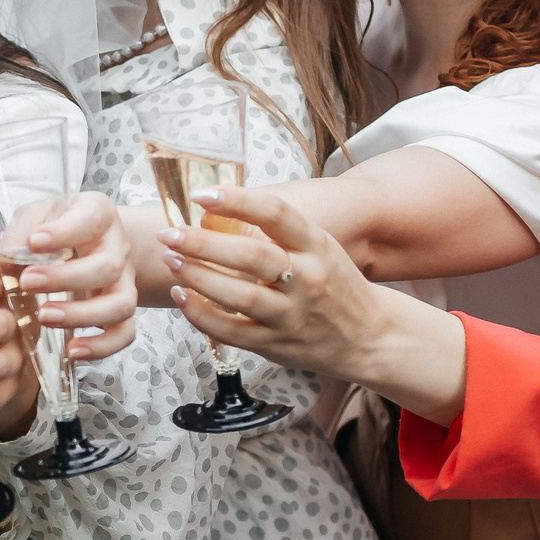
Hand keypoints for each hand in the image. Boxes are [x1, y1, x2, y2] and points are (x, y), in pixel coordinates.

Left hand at [1, 192, 136, 361]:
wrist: (88, 242)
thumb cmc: (55, 227)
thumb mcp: (34, 217)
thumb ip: (18, 234)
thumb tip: (0, 262)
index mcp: (98, 214)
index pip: (91, 218)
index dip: (65, 232)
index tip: (34, 241)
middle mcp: (118, 248)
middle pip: (108, 266)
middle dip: (66, 278)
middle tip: (28, 282)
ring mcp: (124, 281)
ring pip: (121, 304)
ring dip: (82, 315)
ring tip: (45, 318)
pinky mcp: (120, 310)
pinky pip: (124, 333)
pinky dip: (102, 346)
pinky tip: (72, 350)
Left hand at [164, 185, 469, 424]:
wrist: (370, 337)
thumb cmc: (334, 283)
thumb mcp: (319, 247)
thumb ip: (277, 232)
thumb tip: (216, 210)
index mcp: (317, 246)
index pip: (277, 214)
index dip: (238, 201)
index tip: (203, 194)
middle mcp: (307, 280)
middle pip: (251, 257)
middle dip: (203, 243)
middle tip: (169, 233)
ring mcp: (291, 316)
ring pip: (238, 297)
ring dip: (197, 277)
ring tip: (170, 260)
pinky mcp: (276, 345)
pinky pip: (231, 331)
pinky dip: (200, 314)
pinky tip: (181, 296)